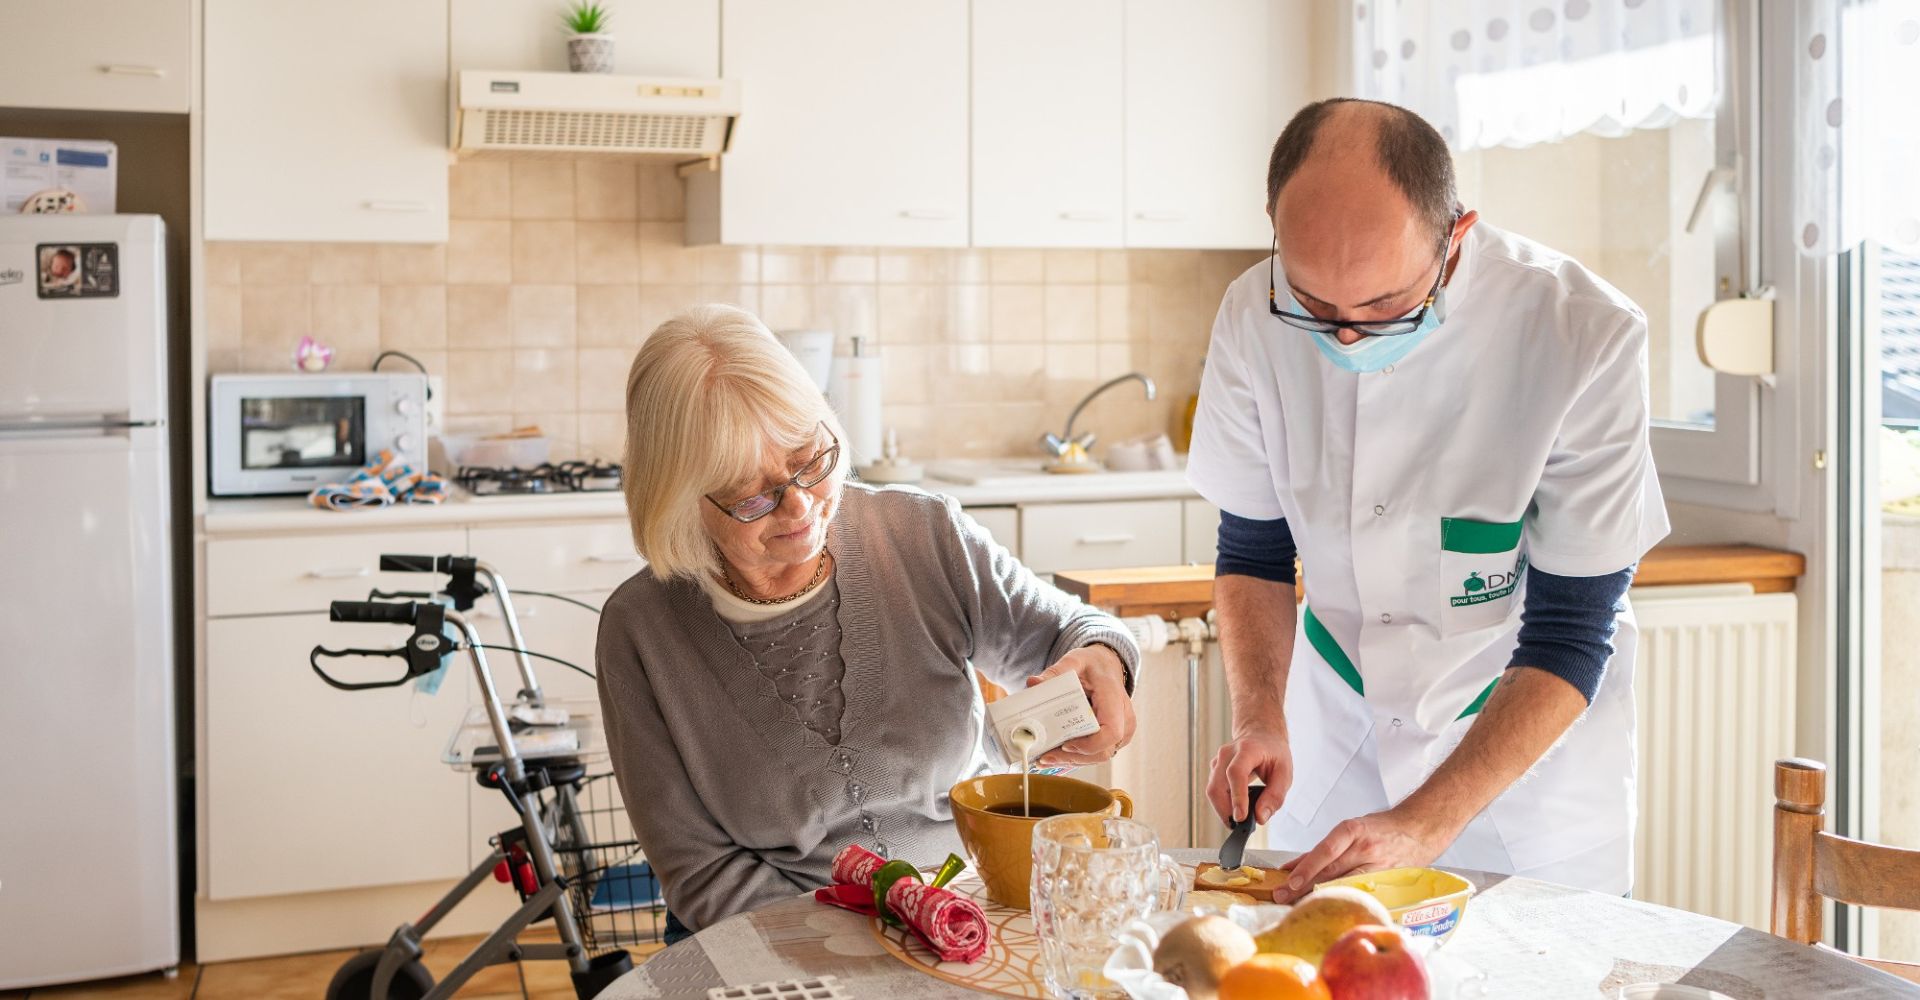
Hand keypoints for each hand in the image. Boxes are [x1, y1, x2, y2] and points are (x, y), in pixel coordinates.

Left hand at [1028, 644, 1134, 766]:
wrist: (1107, 667)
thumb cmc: (1093, 665)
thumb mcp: (1075, 661)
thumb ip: (1055, 672)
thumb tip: (1033, 683)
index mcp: (1115, 699)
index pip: (1111, 731)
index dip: (1089, 745)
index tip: (1066, 745)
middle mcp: (1124, 719)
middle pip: (1103, 750)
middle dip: (1073, 758)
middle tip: (1045, 757)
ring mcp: (1122, 731)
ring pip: (1099, 756)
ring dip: (1073, 761)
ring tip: (1045, 758)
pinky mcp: (1114, 738)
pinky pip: (1097, 753)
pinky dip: (1077, 757)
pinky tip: (1056, 755)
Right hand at [1206, 726, 1291, 825]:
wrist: (1261, 736)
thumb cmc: (1274, 753)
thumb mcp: (1285, 773)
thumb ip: (1275, 796)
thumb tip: (1260, 817)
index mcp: (1247, 749)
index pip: (1236, 773)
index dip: (1237, 796)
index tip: (1240, 817)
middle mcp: (1227, 753)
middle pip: (1217, 785)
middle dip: (1225, 810)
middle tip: (1240, 827)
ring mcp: (1218, 761)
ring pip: (1212, 790)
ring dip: (1223, 810)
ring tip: (1239, 820)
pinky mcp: (1214, 770)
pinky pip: (1214, 790)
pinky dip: (1222, 804)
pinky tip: (1235, 810)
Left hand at [1274, 804, 1457, 902]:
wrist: (1419, 829)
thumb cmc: (1382, 829)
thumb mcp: (1352, 829)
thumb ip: (1324, 849)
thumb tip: (1294, 866)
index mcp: (1354, 830)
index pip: (1325, 851)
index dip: (1306, 868)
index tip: (1288, 880)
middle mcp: (1365, 848)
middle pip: (1330, 871)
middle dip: (1303, 886)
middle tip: (1281, 896)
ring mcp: (1377, 866)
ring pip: (1344, 885)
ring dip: (1319, 895)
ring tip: (1297, 905)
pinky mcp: (1386, 881)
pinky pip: (1360, 892)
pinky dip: (1342, 899)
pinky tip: (1329, 906)